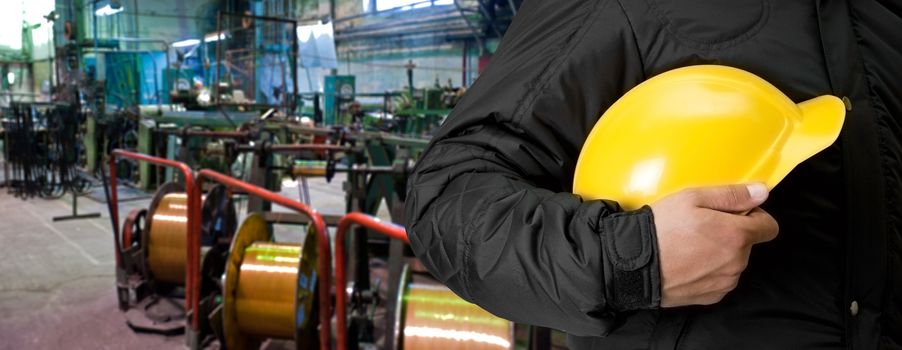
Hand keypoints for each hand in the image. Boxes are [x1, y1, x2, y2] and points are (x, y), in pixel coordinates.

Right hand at [651, 184, 778, 306]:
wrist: (633, 265)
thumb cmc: (661, 229)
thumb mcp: (692, 198)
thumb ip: (732, 195)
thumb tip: (762, 192)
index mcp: (737, 235)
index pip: (769, 226)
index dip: (753, 215)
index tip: (732, 213)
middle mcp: (737, 262)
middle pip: (748, 244)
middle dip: (731, 234)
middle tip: (700, 227)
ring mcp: (725, 282)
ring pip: (733, 262)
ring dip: (720, 254)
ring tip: (690, 246)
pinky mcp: (711, 296)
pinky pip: (720, 279)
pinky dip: (709, 271)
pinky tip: (687, 263)